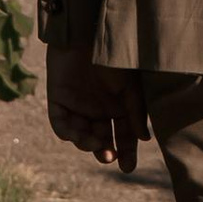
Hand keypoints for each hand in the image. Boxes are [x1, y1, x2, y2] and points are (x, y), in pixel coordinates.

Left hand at [47, 44, 144, 173]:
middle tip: (109, 157)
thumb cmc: (115, 58)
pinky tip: (78, 134)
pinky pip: (61, 124)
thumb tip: (144, 139)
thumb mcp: (131, 87)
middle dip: (105, 152)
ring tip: (96, 143)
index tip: (128, 168)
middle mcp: (98, 110)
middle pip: (101, 140)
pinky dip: (68, 132)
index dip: (126, 153)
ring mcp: (78, 106)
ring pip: (81, 136)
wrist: (89, 34)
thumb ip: (135, 113)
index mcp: (118, 108)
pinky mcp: (58, 100)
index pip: (123, 136)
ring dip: (87, 145)